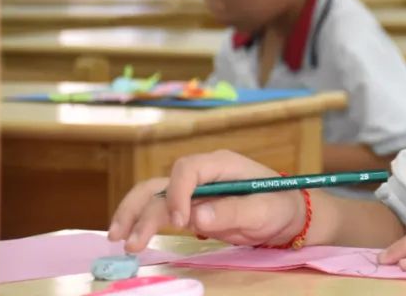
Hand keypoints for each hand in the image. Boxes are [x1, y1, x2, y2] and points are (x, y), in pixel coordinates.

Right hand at [107, 150, 315, 252]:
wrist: (287, 215)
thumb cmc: (280, 206)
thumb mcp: (264, 210)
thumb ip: (232, 212)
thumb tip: (197, 218)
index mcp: (222, 164)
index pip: (188, 169)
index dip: (178, 194)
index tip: (181, 222)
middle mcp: (203, 174)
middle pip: (162, 182)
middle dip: (141, 207)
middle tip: (126, 237)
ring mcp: (194, 191)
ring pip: (154, 196)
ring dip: (134, 215)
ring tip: (119, 240)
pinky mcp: (190, 208)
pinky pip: (161, 212)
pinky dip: (144, 223)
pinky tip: (130, 239)